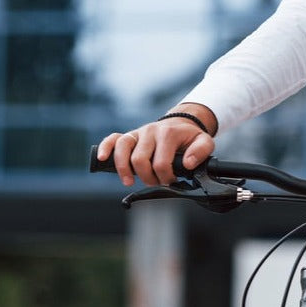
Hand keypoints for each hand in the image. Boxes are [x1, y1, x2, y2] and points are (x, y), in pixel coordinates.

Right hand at [96, 106, 216, 186]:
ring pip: (123, 148)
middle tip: (156, 182)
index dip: (165, 178)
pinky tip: (101, 159)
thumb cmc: (190, 137)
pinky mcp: (130, 135)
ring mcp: (138, 132)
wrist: (181, 124)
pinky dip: (105, 148)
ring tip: (129, 181)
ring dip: (124, 168)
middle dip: (147, 177)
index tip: (171, 181)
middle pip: (140, 159)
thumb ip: (201, 152)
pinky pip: (113, 138)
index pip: (161, 163)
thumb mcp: (204, 142)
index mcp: (168, 134)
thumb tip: (186, 164)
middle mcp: (151, 131)